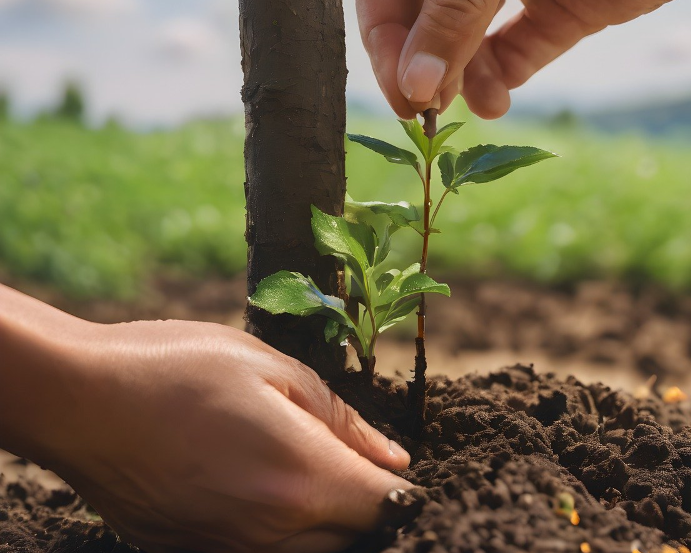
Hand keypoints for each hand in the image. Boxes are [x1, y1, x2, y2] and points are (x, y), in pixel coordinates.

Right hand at [0, 287, 409, 552]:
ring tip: (293, 465)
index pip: (385, 506)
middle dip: (361, 503)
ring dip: (321, 517)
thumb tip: (393, 458)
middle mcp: (271, 531)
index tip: (388, 464)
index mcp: (300, 477)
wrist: (80, 401)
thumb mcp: (270, 368)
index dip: (398, 486)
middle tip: (338, 455)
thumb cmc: (178, 368)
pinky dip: (277, 528)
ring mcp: (229, 551)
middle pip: (352, 537)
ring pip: (310, 551)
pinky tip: (253, 483)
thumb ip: (340, 419)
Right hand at [351, 0, 690, 118]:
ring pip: (458, 35)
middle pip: (415, 4)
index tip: (398, 79)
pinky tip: (496, 100)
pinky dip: (497, 80)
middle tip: (422, 108)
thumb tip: (414, 78)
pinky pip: (508, 51)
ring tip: (465, 107)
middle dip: (418, 57)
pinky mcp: (552, 6)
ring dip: (456, 76)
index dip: (382, 20)